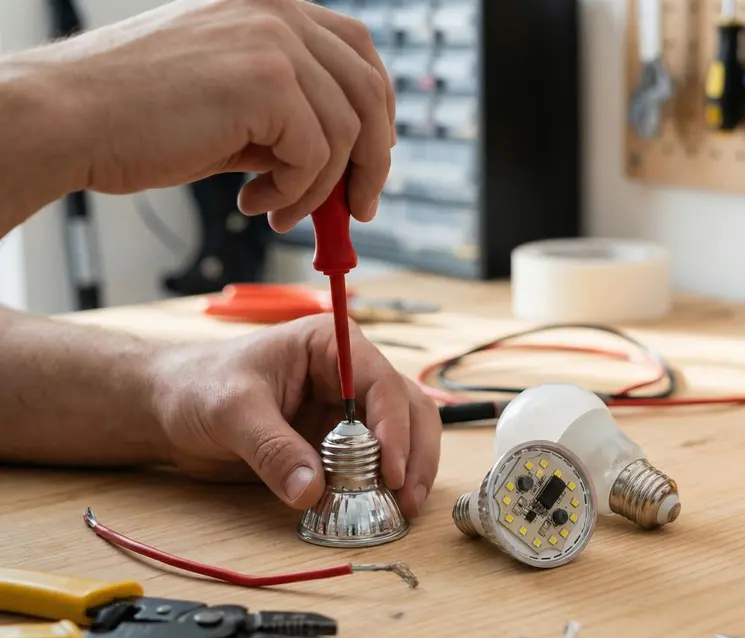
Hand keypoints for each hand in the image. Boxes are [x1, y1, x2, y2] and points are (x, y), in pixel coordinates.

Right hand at [24, 0, 393, 231]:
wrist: (68, 119)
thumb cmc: (134, 114)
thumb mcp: (229, 102)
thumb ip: (287, 115)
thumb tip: (344, 162)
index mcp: (269, 6)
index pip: (358, 52)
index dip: (376, 111)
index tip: (370, 161)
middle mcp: (278, 11)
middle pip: (369, 90)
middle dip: (373, 160)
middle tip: (356, 209)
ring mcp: (274, 41)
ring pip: (347, 132)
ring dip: (320, 189)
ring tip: (277, 211)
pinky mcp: (267, 82)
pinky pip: (316, 155)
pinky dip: (296, 192)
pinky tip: (254, 201)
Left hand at [148, 315, 438, 517]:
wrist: (170, 406)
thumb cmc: (197, 387)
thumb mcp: (231, 412)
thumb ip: (272, 449)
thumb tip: (311, 491)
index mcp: (331, 345)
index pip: (382, 384)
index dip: (394, 429)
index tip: (390, 472)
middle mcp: (351, 373)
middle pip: (408, 408)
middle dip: (414, 454)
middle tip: (405, 499)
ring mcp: (348, 408)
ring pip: (404, 435)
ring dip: (409, 471)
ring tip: (401, 508)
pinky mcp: (339, 441)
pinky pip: (375, 462)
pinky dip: (383, 485)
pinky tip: (380, 507)